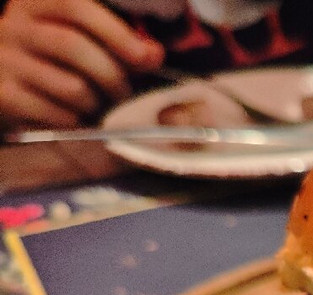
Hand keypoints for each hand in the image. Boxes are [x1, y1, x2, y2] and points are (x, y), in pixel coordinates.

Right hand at [0, 0, 164, 128]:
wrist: (6, 82)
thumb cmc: (54, 60)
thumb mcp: (84, 39)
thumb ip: (120, 42)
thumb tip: (153, 54)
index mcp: (37, 3)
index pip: (75, 7)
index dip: (116, 32)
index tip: (145, 57)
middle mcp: (15, 26)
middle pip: (72, 46)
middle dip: (111, 75)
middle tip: (123, 92)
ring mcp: (5, 61)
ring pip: (70, 86)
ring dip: (96, 103)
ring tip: (97, 104)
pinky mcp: (4, 95)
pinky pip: (57, 115)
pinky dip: (76, 121)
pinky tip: (74, 116)